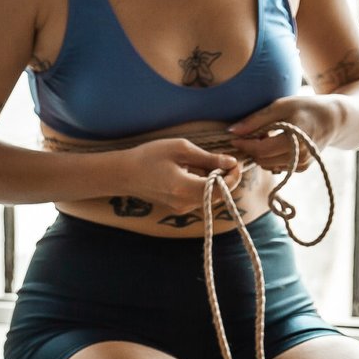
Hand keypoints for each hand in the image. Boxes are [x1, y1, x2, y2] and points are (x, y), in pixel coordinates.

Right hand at [117, 138, 241, 214]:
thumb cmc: (148, 157)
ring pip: (209, 197)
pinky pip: (198, 197)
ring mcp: (181, 208)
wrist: (123, 174)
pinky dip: (202, 185)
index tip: (234, 162)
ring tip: (202, 163)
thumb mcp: (180, 149)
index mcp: (185, 188)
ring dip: (213, 181)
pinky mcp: (178, 207)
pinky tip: (191, 171)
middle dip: (225, 178)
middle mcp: (185, 203)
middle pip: (217, 195)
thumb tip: (231, 162)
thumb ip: (208, 158)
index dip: (233, 177)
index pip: (221, 189)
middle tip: (223, 160)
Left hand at [227, 96, 342, 172]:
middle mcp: (299, 157)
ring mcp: (301, 165)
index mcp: (294, 139)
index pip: (261, 149)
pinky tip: (276, 143)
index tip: (232, 137)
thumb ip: (256, 119)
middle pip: (262, 160)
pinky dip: (271, 157)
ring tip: (267, 135)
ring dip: (261, 154)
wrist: (333, 119)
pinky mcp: (302, 168)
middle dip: (252, 149)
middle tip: (252, 133)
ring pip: (268, 165)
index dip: (244, 144)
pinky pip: (277, 166)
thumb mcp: (281, 106)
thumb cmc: (306, 107)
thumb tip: (232, 131)